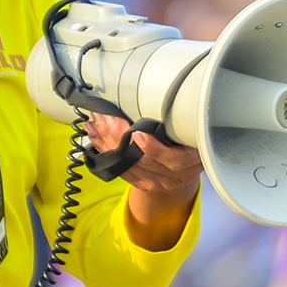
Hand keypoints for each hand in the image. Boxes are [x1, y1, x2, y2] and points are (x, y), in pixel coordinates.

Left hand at [86, 115, 201, 250]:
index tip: (137, 134)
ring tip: (94, 126)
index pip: (172, 159)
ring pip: (129, 166)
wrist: (192, 160)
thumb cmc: (192, 135)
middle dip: (119, 138)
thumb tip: (155, 101)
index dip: (154, 148)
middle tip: (103, 119)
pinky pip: (123, 171)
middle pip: (144, 161)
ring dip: (108, 144)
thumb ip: (178, 120)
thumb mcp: (193, 127)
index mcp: (192, 159)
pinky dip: (107, 155)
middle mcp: (176, 176)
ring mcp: (160, 183)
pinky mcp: (146, 185)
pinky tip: (95, 141)